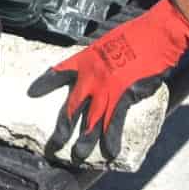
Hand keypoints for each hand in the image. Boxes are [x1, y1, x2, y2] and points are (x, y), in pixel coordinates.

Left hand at [27, 0, 188, 162]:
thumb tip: (99, 70)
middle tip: (55, 144)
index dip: (45, 82)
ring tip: (78, 155)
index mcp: (86, 59)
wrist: (156, 34)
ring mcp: (106, 87)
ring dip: (84, 140)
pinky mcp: (123, 95)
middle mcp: (90, 75)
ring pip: (90, 120)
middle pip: (70, 106)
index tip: (32, 92)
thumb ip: (100, 60)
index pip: (59, 72)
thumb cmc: (137, 35)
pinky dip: (111, 138)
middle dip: (62, 128)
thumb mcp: (109, 43)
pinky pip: (114, 122)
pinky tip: (111, 151)